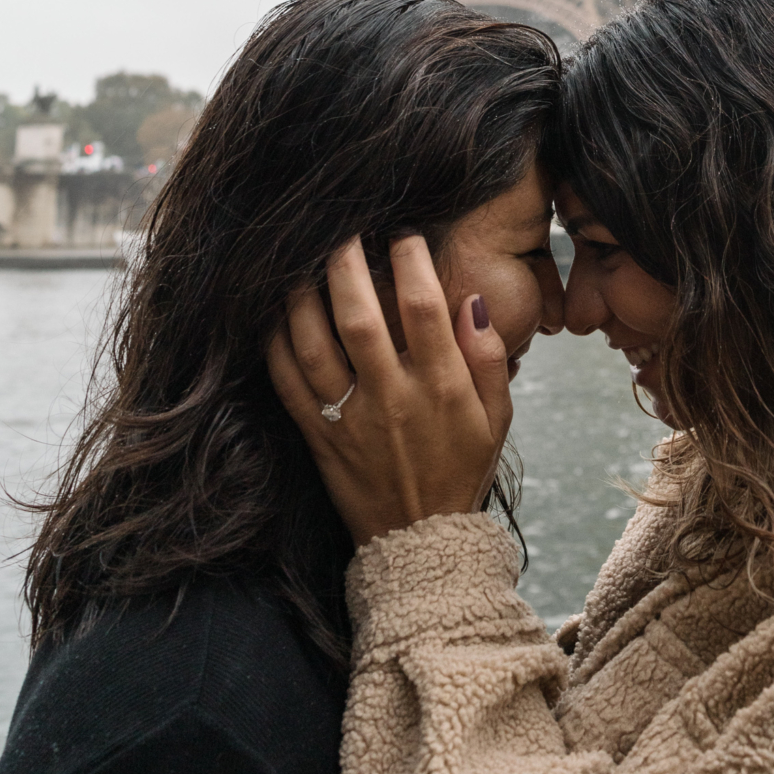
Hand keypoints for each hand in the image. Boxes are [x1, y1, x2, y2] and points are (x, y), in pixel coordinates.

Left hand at [267, 235, 512, 545]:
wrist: (421, 544)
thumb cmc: (462, 468)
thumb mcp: (497, 417)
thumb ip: (487, 357)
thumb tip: (469, 300)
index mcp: (442, 389)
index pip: (424, 309)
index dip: (411, 261)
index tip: (403, 232)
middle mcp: (392, 400)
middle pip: (360, 319)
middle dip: (347, 265)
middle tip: (341, 229)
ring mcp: (350, 420)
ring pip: (313, 347)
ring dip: (302, 297)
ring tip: (301, 261)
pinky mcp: (319, 438)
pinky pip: (287, 383)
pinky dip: (275, 344)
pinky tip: (276, 313)